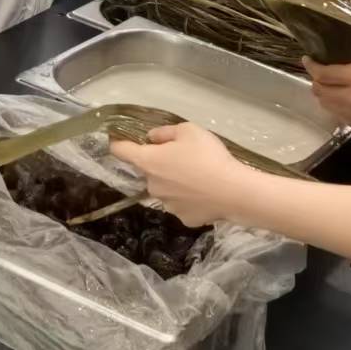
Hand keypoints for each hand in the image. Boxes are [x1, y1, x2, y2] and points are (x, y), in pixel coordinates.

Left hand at [108, 123, 248, 226]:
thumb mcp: (188, 130)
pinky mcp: (184, 218)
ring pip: (166, 188)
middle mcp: (152, 186)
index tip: (117, 137)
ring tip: (199, 176)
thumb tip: (152, 139)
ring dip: (174, 182)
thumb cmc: (207, 156)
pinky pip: (182, 204)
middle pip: (149, 170)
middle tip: (183, 156)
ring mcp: (167, 205)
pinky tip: (205, 193)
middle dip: (160, 163)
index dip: (117, 142)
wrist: (233, 191)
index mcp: (148, 162)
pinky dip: (189, 198)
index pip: (121, 151)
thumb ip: (165, 132)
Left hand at [305, 52, 350, 133]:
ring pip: (326, 105)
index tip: (309, 59)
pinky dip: (337, 106)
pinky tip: (345, 99)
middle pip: (319, 91)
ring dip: (324, 94)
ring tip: (331, 86)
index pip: (322, 74)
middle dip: (316, 80)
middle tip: (321, 72)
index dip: (312, 66)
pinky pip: (340, 116)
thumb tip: (343, 55)